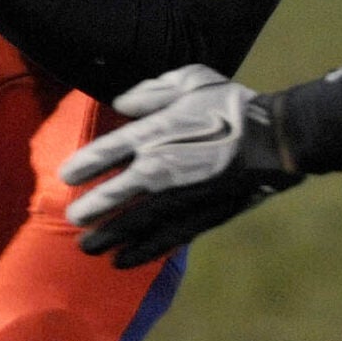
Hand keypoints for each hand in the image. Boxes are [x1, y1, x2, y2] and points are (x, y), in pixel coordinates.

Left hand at [59, 66, 303, 267]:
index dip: (84, 165)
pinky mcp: (200, 217)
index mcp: (155, 132)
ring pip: (135, 223)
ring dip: (109, 236)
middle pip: (115, 194)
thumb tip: (122, 102)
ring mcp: (180, 197)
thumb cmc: (232, 104)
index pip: (107, 151)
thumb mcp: (191, 80)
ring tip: (86, 248)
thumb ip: (151, 92)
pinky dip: (142, 251)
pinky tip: (122, 261)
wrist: (275, 140)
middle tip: (72, 220)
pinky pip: (164, 238)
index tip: (66, 176)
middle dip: (91, 209)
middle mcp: (161, 168)